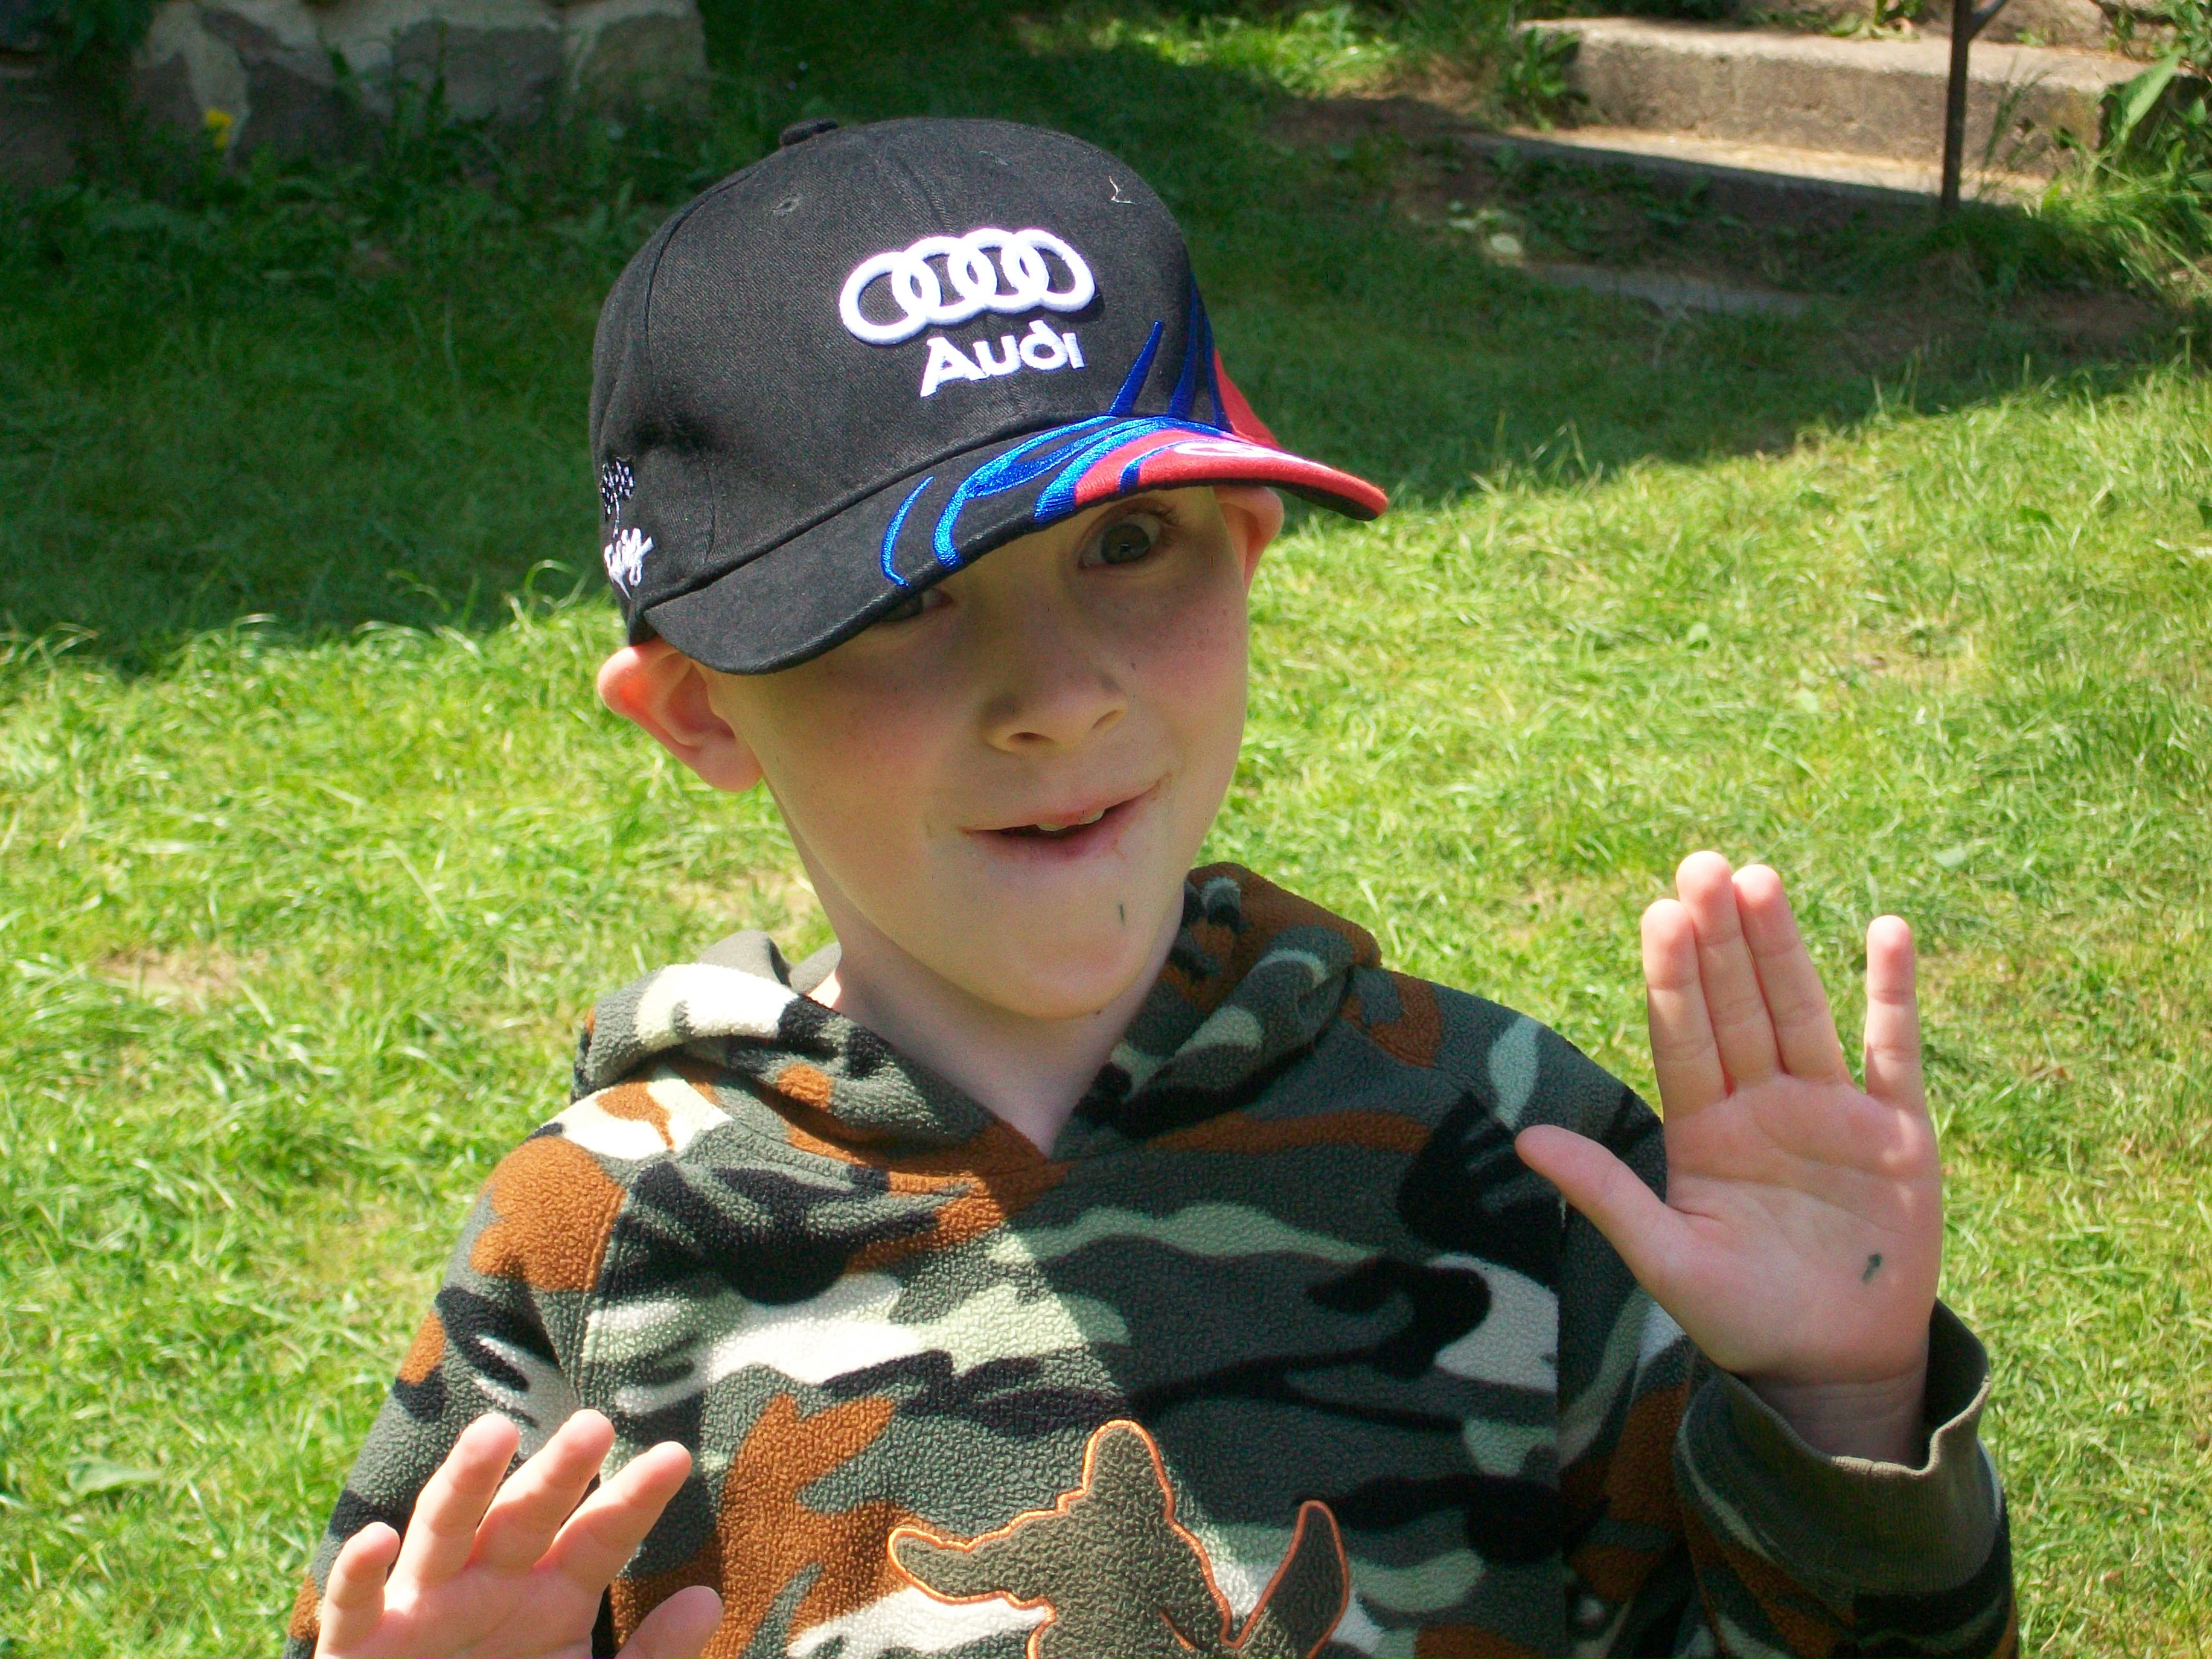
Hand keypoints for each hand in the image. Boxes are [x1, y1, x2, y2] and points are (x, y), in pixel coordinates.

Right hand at [314, 1410, 720, 1658]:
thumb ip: (649, 1656)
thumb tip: (709, 1597)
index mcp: (552, 1590)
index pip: (602, 1534)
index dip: (635, 1498)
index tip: (676, 1455)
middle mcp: (490, 1581)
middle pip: (527, 1513)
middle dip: (557, 1471)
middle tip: (594, 1424)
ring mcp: (425, 1605)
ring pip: (443, 1529)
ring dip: (464, 1482)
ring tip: (493, 1432)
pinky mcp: (360, 1645)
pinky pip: (356, 1604)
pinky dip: (358, 1572)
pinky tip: (377, 1538)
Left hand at [1516, 853, 1939, 1461]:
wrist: (1832, 1370)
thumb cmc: (1742, 1319)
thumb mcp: (1667, 1261)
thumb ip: (1606, 1195)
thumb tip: (1525, 1139)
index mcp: (1703, 1129)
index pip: (1682, 1036)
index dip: (1672, 976)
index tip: (1658, 913)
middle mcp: (1763, 1105)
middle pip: (1737, 1006)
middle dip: (1719, 939)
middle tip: (1702, 866)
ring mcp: (1830, 1112)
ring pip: (1802, 1011)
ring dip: (1783, 949)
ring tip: (1760, 879)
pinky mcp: (1897, 1132)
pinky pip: (1893, 1052)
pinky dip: (1893, 994)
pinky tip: (1886, 931)